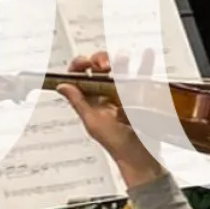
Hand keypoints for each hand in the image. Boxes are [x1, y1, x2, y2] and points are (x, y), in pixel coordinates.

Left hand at [56, 50, 166, 187]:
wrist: (139, 154)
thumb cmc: (115, 142)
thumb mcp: (93, 121)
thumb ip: (79, 102)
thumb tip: (62, 85)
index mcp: (89, 97)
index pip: (79, 74)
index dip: (79, 65)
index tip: (85, 63)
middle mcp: (104, 91)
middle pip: (98, 66)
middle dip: (99, 60)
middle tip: (104, 66)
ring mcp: (123, 91)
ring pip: (119, 67)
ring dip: (119, 59)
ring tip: (122, 59)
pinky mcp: (140, 93)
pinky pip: (142, 76)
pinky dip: (145, 64)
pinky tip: (147, 53)